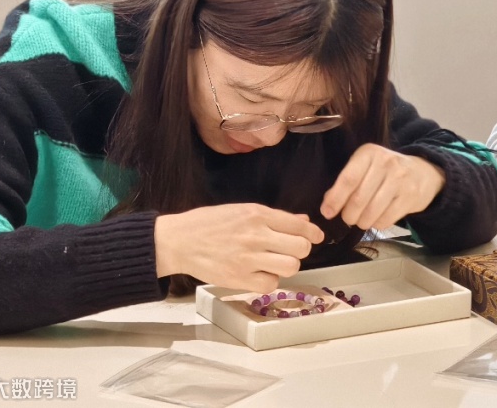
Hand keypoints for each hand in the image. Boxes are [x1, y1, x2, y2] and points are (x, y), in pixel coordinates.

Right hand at [154, 203, 323, 292]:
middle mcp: (256, 235)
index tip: (317, 236)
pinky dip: (270, 281)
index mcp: (258, 214)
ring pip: (290, 266)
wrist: (179, 240)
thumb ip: (274, 217)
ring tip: (274, 262)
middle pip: (301, 247)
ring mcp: (248, 259)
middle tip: (290, 250)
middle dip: (301, 249)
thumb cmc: (209, 223)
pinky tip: (260, 274)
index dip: (313, 232)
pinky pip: (270, 284)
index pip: (299, 225)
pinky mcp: (238, 279)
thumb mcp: (243, 210)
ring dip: (287, 265)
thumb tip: (303, 221)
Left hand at [320, 143, 446, 230]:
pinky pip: (385, 219)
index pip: (349, 179)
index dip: (335, 199)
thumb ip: (346, 182)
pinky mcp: (410, 196)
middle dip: (348, 215)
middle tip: (348, 218)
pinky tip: (377, 218)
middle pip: (359, 198)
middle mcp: (386, 163)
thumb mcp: (366, 167)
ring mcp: (400, 179)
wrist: (423, 172)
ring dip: (362, 222)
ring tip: (362, 220)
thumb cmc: (386, 171)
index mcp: (369, 153)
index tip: (327, 213)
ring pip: (371, 212)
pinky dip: (377, 224)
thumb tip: (327, 206)